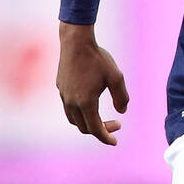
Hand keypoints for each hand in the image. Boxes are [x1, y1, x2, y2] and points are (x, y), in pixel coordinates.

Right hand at [56, 23, 128, 145]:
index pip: (95, 129)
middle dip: (101, 130)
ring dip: (88, 124)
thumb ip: (121, 97)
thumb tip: (122, 111)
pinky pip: (69, 108)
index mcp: (86, 102)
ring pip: (74, 120)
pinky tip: (90, 105)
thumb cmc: (97, 58)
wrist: (76, 42)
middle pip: (84, 128)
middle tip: (116, 125)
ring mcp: (64, 96)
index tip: (115, 141)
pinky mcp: (60, 88)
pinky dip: (80, 114)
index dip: (106, 138)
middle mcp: (71, 102)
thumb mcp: (116, 77)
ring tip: (101, 119)